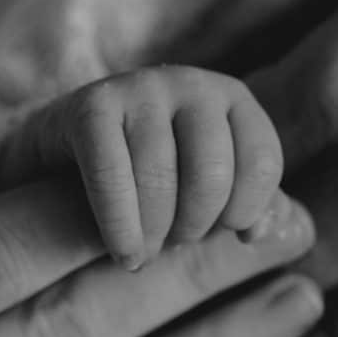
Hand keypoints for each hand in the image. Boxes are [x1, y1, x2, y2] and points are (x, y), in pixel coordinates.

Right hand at [0, 67, 282, 269]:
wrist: (69, 159)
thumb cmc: (154, 183)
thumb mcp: (208, 193)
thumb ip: (251, 210)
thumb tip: (268, 234)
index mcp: (233, 100)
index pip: (261, 163)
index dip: (245, 213)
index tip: (226, 236)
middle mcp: (191, 82)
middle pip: (212, 175)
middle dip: (194, 227)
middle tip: (175, 243)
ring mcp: (138, 88)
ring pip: (160, 180)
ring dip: (154, 234)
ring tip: (145, 251)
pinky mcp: (89, 106)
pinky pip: (112, 175)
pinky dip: (120, 227)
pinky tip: (125, 254)